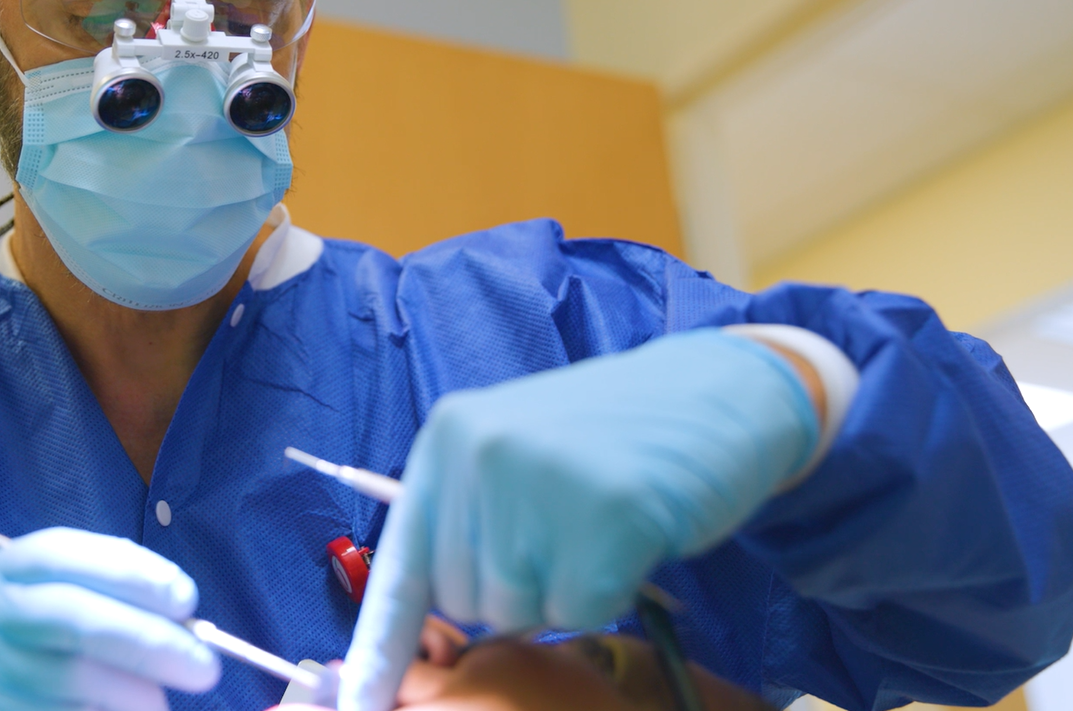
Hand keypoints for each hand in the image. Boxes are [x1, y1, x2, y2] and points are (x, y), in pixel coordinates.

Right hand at [0, 527, 218, 710]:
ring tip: (157, 706)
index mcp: (2, 572)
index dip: (131, 573)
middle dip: (149, 642)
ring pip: (65, 684)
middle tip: (205, 669)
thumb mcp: (38, 596)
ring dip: (129, 696)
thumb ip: (100, 596)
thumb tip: (182, 622)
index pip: (65, 556)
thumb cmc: (11, 629)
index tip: (187, 600)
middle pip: (73, 621)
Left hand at [338, 329, 819, 710]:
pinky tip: (633, 533)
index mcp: (449, 436)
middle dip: (517, 588)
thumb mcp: (519, 450)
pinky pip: (582, 610)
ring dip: (565, 587)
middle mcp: (481, 453)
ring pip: (521, 612)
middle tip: (567, 530)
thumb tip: (437, 604)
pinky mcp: (606, 515)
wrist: (716, 391)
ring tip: (599, 523)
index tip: (356, 700)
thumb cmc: (615, 434)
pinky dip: (611, 591)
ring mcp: (540, 482)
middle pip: (466, 599)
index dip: (381, 643)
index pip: (403, 564)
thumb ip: (471, 511)